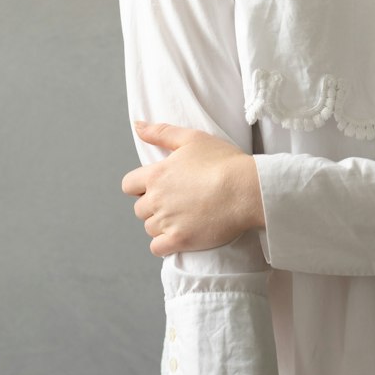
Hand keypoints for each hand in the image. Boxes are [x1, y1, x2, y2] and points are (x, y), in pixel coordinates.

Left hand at [120, 122, 264, 256]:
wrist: (246, 189)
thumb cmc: (223, 161)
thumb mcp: (192, 138)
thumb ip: (161, 132)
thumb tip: (137, 126)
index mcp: (156, 175)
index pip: (129, 185)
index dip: (141, 186)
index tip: (159, 186)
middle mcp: (157, 200)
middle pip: (139, 209)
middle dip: (154, 205)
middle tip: (177, 201)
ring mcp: (167, 222)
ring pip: (149, 228)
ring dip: (161, 224)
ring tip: (184, 216)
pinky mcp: (180, 240)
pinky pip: (157, 248)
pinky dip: (165, 244)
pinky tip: (181, 234)